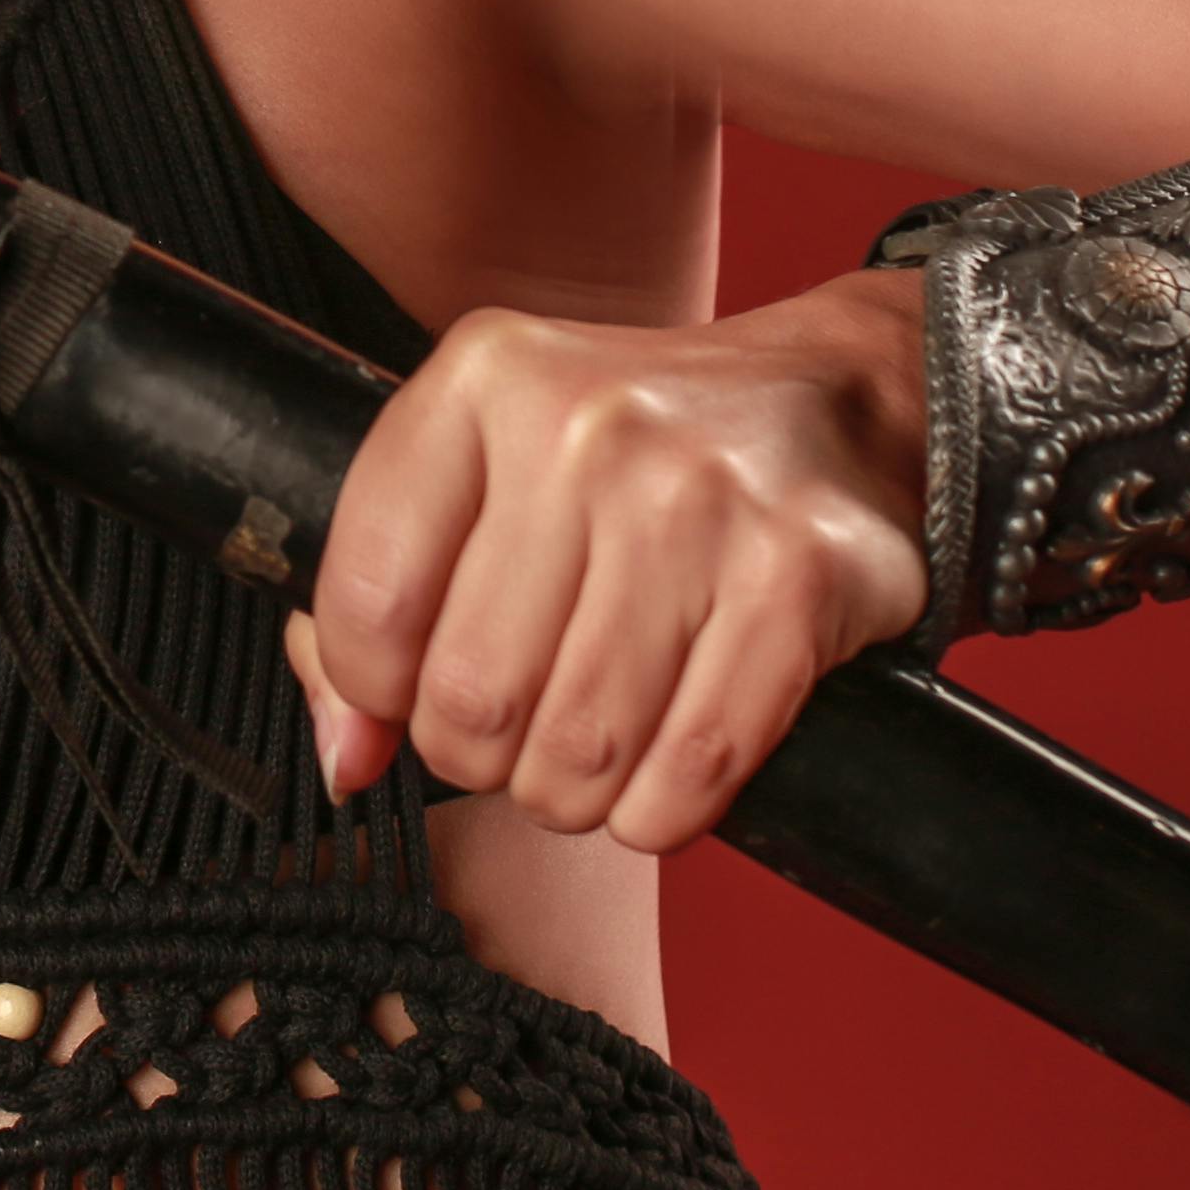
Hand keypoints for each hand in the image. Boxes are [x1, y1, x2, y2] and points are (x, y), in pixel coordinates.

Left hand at [286, 274, 930, 852]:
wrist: (842, 400)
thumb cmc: (637, 457)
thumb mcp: (488, 468)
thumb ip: (384, 602)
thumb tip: (347, 758)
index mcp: (485, 378)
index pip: (370, 600)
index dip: (375, 690)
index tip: (410, 697)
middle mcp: (587, 427)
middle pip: (473, 696)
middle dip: (484, 754)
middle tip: (520, 730)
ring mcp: (701, 501)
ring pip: (577, 753)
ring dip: (572, 794)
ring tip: (590, 749)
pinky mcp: (799, 580)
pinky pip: (690, 772)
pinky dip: (662, 811)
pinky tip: (664, 770)